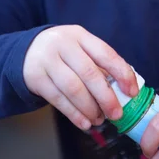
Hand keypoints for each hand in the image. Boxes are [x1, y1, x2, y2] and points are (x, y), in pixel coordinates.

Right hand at [23, 25, 137, 130]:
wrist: (27, 51)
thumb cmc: (63, 53)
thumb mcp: (80, 48)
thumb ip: (99, 65)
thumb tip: (124, 90)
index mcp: (80, 35)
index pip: (105, 53)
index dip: (121, 73)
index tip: (132, 91)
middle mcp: (63, 44)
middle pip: (89, 73)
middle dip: (106, 97)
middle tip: (116, 114)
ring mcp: (47, 60)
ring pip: (73, 88)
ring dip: (89, 108)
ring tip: (99, 120)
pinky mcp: (36, 77)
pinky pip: (58, 99)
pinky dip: (74, 114)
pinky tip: (84, 122)